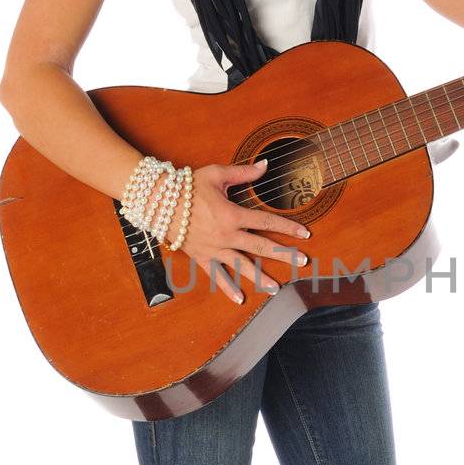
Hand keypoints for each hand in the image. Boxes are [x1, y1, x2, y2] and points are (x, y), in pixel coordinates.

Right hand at [164, 158, 310, 302]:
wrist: (158, 202)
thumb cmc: (187, 186)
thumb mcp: (216, 175)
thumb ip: (243, 173)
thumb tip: (265, 165)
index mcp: (233, 215)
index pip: (267, 222)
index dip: (288, 228)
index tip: (305, 234)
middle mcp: (226, 235)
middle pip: (261, 247)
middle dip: (284, 255)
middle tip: (302, 262)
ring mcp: (214, 249)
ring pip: (242, 266)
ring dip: (260, 278)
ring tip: (276, 288)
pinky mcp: (201, 257)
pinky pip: (216, 275)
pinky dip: (227, 288)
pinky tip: (239, 299)